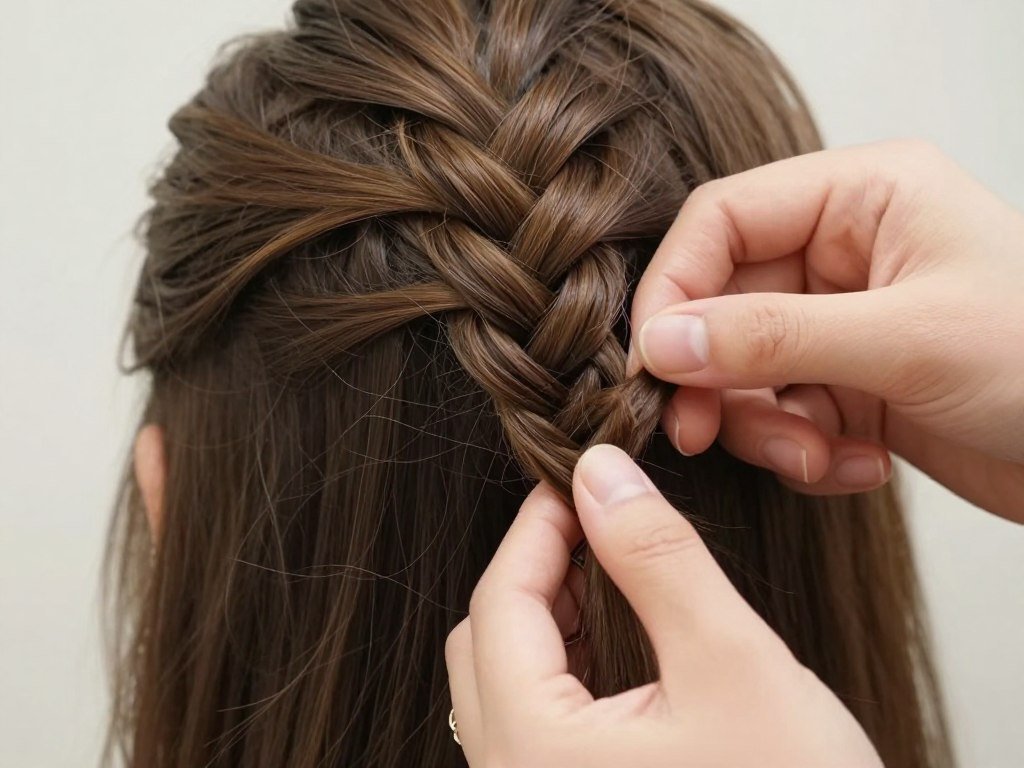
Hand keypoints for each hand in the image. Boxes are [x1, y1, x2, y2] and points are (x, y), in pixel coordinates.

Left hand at [445, 444, 881, 767]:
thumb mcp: (732, 663)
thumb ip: (657, 557)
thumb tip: (601, 474)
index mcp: (535, 752)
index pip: (499, 602)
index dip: (538, 527)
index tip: (579, 480)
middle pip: (483, 641)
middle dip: (536, 570)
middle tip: (596, 523)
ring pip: (503, 682)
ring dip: (547, 618)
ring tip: (607, 575)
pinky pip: (532, 724)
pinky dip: (561, 669)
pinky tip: (612, 643)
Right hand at [630, 141, 1023, 521]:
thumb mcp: (907, 342)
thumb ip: (772, 338)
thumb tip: (662, 344)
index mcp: (862, 197)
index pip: (723, 221)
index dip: (675, 288)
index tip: (653, 360)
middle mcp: (846, 251)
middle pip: (723, 303)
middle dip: (716, 376)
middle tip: (701, 431)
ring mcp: (845, 321)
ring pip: (745, 369)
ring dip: (764, 427)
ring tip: (815, 461)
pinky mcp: (852, 383)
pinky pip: (783, 413)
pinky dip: (804, 451)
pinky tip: (858, 468)